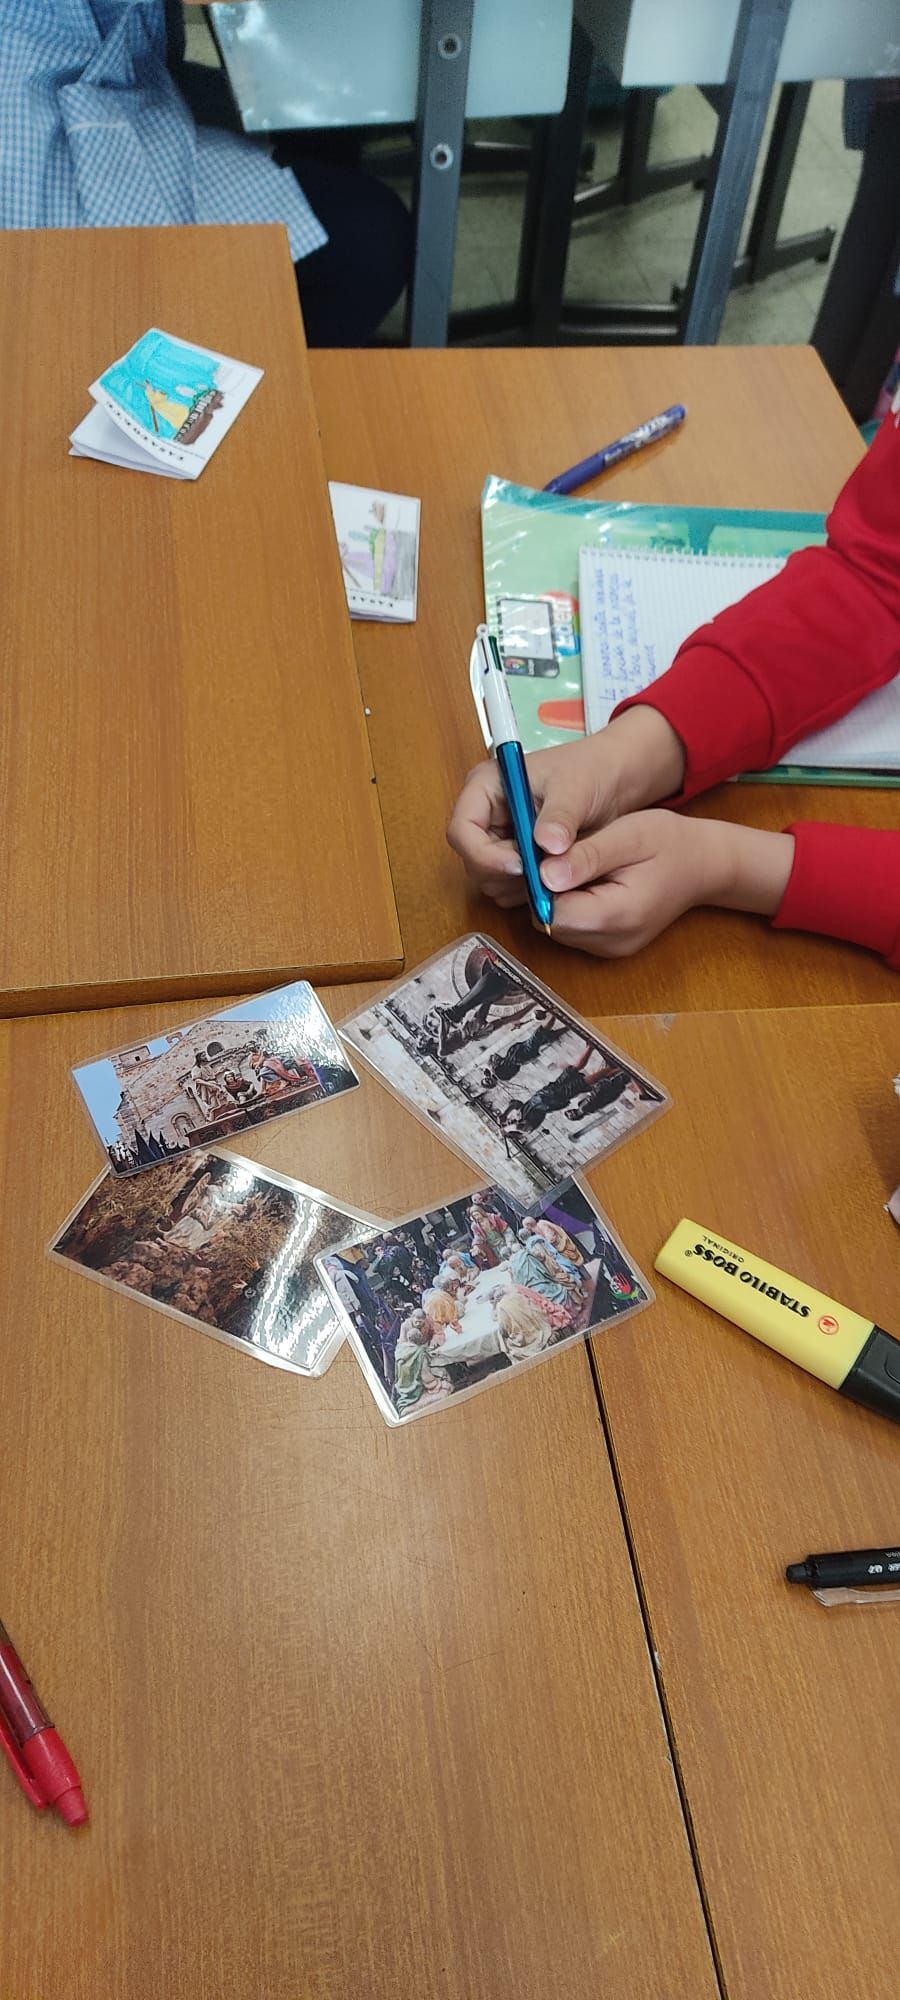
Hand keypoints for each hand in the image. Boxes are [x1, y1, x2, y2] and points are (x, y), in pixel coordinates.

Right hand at [446, 707, 684, 907]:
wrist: (615, 780)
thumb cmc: (591, 770)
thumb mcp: (576, 788)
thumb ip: (560, 817)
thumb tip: (546, 844)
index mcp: (486, 787)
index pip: (462, 830)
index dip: (484, 854)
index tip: (520, 865)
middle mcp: (486, 814)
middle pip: (472, 860)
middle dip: (505, 873)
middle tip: (545, 872)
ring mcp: (500, 838)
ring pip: (489, 878)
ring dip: (518, 885)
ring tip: (556, 870)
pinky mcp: (515, 857)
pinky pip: (508, 886)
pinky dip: (529, 890)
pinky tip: (557, 875)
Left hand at [541, 812, 794, 957]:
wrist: (705, 866)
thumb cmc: (670, 843)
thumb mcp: (629, 835)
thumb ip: (587, 856)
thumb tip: (544, 874)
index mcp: (617, 916)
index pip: (551, 911)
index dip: (540, 882)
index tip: (549, 852)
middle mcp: (611, 942)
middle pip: (550, 922)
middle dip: (546, 889)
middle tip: (565, 854)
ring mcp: (609, 949)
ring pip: (557, 926)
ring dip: (557, 896)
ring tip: (580, 864)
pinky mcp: (608, 945)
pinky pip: (572, 928)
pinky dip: (571, 904)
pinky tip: (588, 880)